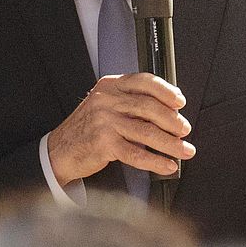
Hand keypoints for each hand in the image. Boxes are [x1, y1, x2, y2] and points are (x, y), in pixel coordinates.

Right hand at [46, 72, 195, 186]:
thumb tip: (167, 112)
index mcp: (109, 86)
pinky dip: (156, 161)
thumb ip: (130, 103)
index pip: (143, 81)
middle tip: (185, 130)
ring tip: (184, 150)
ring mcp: (104, 121)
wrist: (59, 150)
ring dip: (171, 143)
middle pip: (149, 107)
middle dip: (173, 121)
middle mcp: (106, 100)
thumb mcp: (104, 105)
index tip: (180, 102)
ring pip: (147, 132)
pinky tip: (167, 165)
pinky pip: (136, 153)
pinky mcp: (104, 144)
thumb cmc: (86, 129)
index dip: (166, 91)